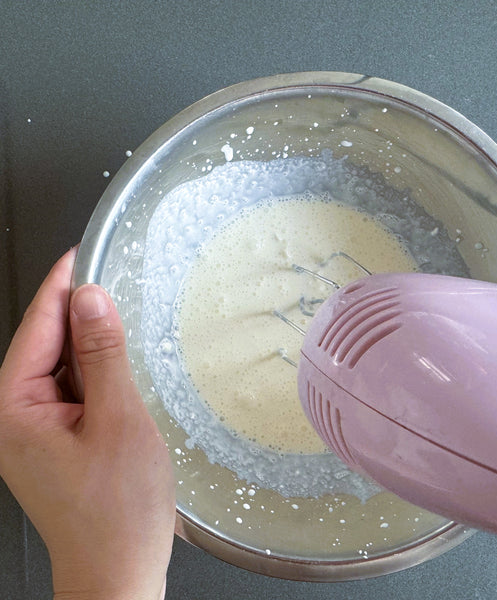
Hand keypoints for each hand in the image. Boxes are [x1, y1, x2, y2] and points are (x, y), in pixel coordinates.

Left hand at [0, 248, 175, 599]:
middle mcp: (14, 417)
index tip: (81, 253)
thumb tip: (91, 299)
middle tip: (116, 283)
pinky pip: (74, 390)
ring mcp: (34, 429)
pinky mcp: (57, 438)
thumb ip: (102, 354)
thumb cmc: (116, 512)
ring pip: (63, 366)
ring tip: (124, 326)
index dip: (61, 286)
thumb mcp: (118, 419)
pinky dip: (98, 372)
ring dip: (92, 345)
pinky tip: (120, 367)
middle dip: (80, 314)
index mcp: (13, 410)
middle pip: (47, 344)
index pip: (36, 328)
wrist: (119, 571)